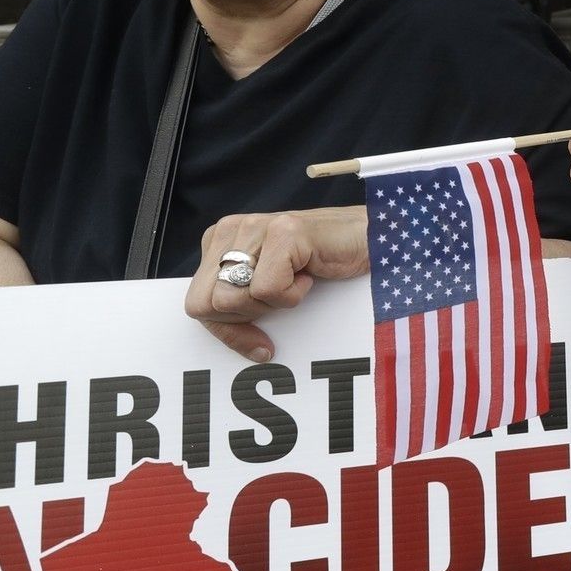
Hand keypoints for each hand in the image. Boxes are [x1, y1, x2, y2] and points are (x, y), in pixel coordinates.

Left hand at [184, 206, 371, 361]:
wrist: (375, 239)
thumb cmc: (325, 265)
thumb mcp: (270, 287)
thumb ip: (240, 304)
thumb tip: (238, 343)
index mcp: (220, 241)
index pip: (195, 302)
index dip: (228, 331)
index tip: (260, 343)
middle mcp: (231, 229)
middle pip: (206, 304)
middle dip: (246, 318)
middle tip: (280, 303)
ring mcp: (256, 226)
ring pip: (232, 298)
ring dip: (272, 304)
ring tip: (296, 283)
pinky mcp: (284, 231)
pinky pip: (267, 289)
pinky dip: (294, 294)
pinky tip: (310, 274)